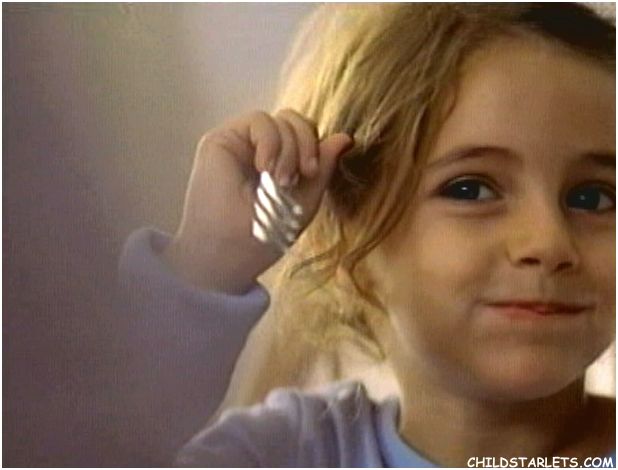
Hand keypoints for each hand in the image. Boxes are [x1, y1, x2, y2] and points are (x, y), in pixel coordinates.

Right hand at [162, 109, 352, 294]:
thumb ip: (322, 169)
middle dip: (307, 143)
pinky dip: (271, 141)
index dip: (315, 146)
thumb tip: (346, 137)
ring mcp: (241, 144)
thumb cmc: (262, 236)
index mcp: (280, 164)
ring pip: (281, 119)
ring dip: (289, 148)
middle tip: (304, 173)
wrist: (228, 253)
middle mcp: (260, 151)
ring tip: (280, 180)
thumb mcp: (304, 201)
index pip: (305, 137)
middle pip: (296, 122)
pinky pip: (260, 120)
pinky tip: (264, 167)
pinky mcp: (222, 139)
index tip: (313, 172)